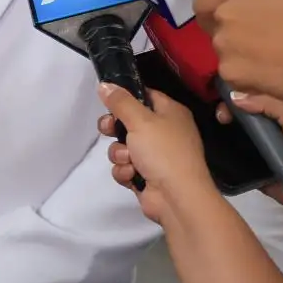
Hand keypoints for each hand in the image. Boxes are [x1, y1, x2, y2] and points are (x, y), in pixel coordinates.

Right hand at [98, 85, 220, 225]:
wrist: (177, 197)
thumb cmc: (164, 152)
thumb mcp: (141, 120)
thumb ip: (120, 101)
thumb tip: (104, 84)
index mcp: (171, 113)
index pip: (146, 95)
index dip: (127, 97)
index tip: (108, 100)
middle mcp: (164, 132)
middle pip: (129, 122)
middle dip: (115, 128)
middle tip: (107, 129)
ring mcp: (155, 156)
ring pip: (123, 147)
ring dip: (120, 154)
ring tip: (129, 160)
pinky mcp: (146, 176)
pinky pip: (125, 167)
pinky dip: (125, 171)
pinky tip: (132, 176)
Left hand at [191, 0, 282, 107]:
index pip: (204, 1)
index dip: (212, 13)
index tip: (225, 22)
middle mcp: (226, 16)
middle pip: (215, 29)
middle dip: (232, 36)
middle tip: (258, 46)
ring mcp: (225, 46)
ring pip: (225, 54)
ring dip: (240, 58)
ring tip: (270, 64)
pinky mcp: (230, 74)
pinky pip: (235, 77)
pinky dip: (248, 79)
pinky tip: (271, 78)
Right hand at [223, 94, 282, 215]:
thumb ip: (268, 104)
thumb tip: (233, 96)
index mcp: (282, 116)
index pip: (255, 101)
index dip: (239, 97)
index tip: (223, 96)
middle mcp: (270, 133)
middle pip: (242, 120)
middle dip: (227, 114)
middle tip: (218, 116)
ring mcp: (261, 154)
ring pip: (236, 140)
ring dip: (223, 135)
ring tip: (210, 129)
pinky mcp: (255, 174)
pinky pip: (237, 164)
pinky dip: (226, 158)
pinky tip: (212, 149)